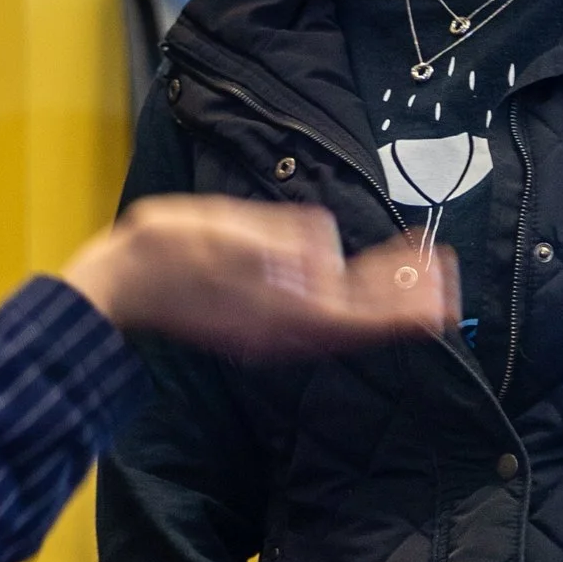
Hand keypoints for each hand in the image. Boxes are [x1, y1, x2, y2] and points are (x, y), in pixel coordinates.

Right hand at [65, 198, 455, 358]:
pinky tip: (356, 278)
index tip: (442, 292)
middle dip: (403, 298)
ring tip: (415, 272)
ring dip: (380, 296)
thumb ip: (276, 242)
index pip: (360, 314)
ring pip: (342, 317)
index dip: (404, 305)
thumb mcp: (223, 232)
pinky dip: (348, 297)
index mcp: (279, 309)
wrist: (117, 286)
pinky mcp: (258, 322)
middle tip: (444, 276)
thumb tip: (324, 249)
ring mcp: (271, 329)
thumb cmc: (164, 252)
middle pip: (359, 318)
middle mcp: (283, 329)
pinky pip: (318, 314)